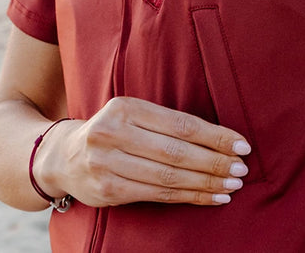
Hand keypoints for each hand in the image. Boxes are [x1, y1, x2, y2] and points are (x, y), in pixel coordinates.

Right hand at [34, 97, 251, 207]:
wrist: (62, 157)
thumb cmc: (112, 132)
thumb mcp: (132, 115)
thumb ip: (166, 123)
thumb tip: (221, 139)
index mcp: (125, 107)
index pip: (180, 124)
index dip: (214, 136)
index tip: (241, 145)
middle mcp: (113, 133)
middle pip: (176, 152)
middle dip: (214, 162)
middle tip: (241, 169)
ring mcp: (107, 164)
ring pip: (169, 177)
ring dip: (206, 183)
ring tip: (232, 185)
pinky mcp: (108, 190)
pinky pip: (158, 195)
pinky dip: (189, 197)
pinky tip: (211, 197)